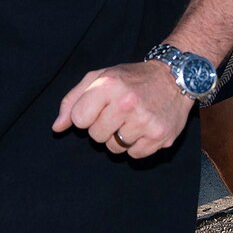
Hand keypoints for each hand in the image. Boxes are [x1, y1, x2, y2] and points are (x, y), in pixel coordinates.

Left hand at [52, 61, 193, 158]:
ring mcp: (145, 121)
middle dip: (103, 127)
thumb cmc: (131, 78)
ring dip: (119, 138)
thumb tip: (57, 128)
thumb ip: (73, 101)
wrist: (175, 77)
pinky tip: (144, 128)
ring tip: (132, 120)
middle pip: (96, 137)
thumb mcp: (100, 78)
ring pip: (114, 148)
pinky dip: (136, 145)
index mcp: (109, 85)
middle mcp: (127, 103)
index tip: (100, 107)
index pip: (78, 120)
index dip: (87, 115)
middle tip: (118, 113)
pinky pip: (134, 155)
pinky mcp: (160, 136)